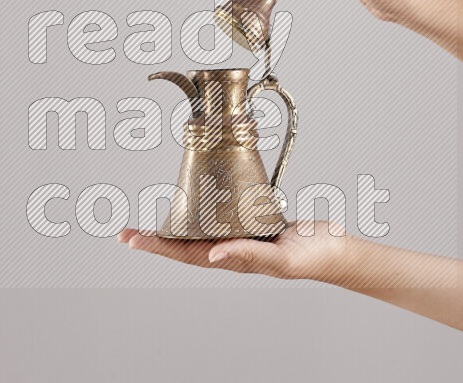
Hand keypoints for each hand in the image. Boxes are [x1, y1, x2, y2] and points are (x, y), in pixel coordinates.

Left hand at [117, 221, 365, 286]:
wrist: (335, 250)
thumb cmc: (312, 258)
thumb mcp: (282, 259)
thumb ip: (249, 256)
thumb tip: (213, 255)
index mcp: (232, 260)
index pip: (184, 253)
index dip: (157, 246)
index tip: (131, 238)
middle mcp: (230, 249)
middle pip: (183, 245)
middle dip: (155, 239)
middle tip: (126, 231)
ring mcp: (239, 238)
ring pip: (199, 232)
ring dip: (174, 226)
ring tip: (152, 220)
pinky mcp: (250, 223)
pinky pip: (220, 218)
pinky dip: (203, 211)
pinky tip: (197, 202)